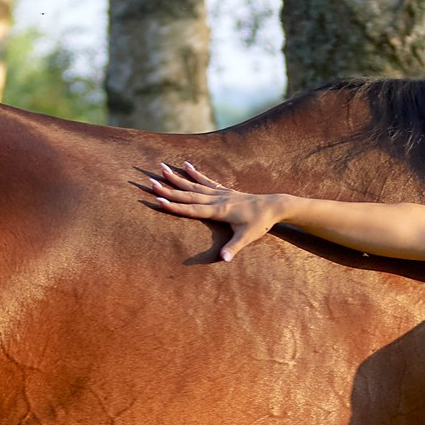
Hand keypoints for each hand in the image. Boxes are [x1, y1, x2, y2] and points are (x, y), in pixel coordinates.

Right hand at [143, 159, 283, 261]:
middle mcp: (216, 199)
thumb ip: (234, 248)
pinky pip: (206, 180)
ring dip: (177, 178)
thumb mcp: (247, 237)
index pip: (192, 209)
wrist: (273, 206)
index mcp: (219, 211)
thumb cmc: (259, 223)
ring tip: (161, 168)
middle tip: (150, 182)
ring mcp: (220, 193)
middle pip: (188, 194)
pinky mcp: (224, 190)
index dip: (174, 206)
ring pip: (194, 184)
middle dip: (168, 189)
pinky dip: (195, 173)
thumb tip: (224, 260)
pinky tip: (185, 164)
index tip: (158, 200)